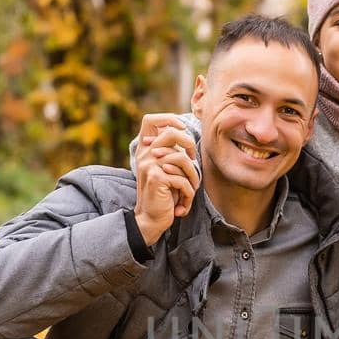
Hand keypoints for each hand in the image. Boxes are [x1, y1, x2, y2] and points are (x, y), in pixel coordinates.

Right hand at [132, 113, 200, 245]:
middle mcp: (145, 155)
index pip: (150, 120)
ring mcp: (149, 165)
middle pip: (172, 133)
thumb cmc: (164, 196)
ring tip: (190, 191)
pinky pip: (183, 180)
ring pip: (183, 160)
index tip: (184, 129)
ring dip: (192, 179)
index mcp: (145, 150)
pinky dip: (188, 195)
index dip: (168, 119)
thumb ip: (171, 154)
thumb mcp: (167, 171)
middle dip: (189, 145)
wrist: (151, 219)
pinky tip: (183, 205)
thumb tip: (186, 134)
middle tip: (193, 160)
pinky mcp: (157, 178)